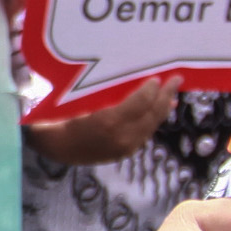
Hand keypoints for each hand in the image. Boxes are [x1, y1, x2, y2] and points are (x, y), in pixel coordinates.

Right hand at [26, 76, 181, 167]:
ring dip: (162, 109)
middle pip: (151, 114)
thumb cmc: (63, 116)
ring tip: (171, 95)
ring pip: (152, 125)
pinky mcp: (124, 153)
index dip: (152, 88)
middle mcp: (121, 137)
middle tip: (176, 79)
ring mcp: (124, 148)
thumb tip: (131, 81)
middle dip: (165, 95)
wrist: (54, 146)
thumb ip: (106, 91)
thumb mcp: (82, 98)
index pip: (141, 102)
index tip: (157, 76)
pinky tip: (158, 112)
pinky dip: (154, 121)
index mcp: (109, 121)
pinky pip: (145, 134)